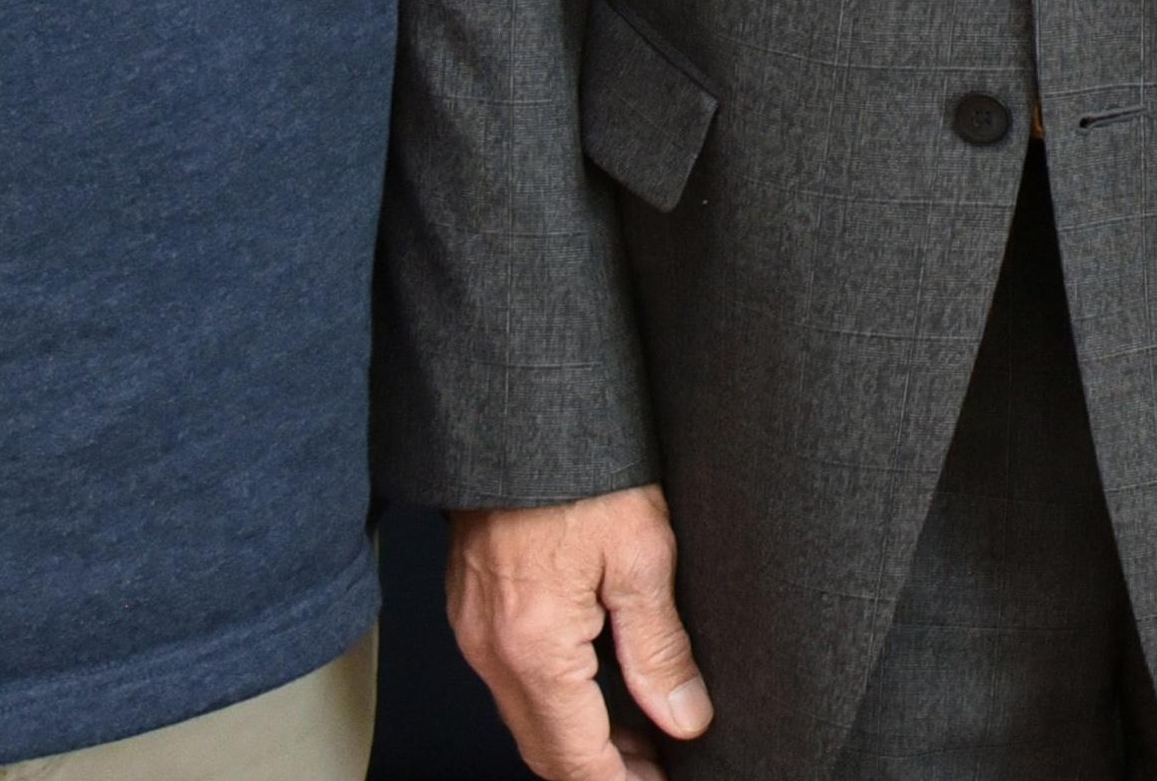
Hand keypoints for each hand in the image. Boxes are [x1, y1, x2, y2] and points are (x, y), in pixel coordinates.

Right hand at [449, 487, 714, 778]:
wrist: (520, 410)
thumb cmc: (577, 468)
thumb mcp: (641, 555)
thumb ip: (660, 650)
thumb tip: (684, 717)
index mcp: (533, 649)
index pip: (576, 758)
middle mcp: (490, 651)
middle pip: (544, 750)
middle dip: (600, 773)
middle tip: (656, 771)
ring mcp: (474, 630)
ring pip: (526, 718)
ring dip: (578, 740)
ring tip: (640, 738)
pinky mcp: (472, 607)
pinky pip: (511, 680)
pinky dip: (554, 700)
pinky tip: (595, 687)